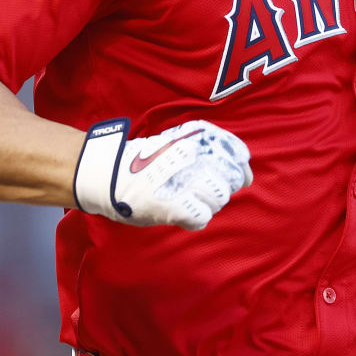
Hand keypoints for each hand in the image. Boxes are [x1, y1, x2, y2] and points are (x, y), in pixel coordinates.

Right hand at [74, 119, 252, 228]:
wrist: (108, 175)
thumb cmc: (147, 162)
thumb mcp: (179, 141)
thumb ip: (212, 151)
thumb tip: (247, 175)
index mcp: (196, 137)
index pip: (238, 153)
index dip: (239, 168)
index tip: (231, 175)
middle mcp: (194, 155)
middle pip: (232, 180)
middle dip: (220, 187)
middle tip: (197, 188)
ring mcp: (184, 181)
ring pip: (219, 200)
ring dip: (206, 203)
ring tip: (185, 198)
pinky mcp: (174, 206)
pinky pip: (201, 217)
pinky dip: (193, 217)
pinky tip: (180, 210)